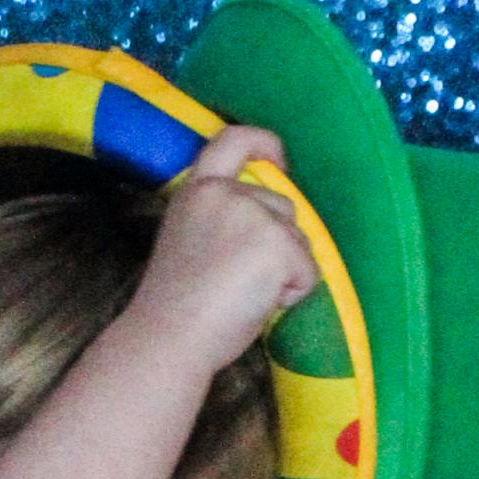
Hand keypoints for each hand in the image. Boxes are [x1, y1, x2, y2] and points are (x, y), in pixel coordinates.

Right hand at [123, 125, 318, 375]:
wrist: (169, 338)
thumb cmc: (175, 306)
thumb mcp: (191, 240)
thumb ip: (222, 221)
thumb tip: (267, 232)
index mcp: (198, 191)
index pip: (233, 140)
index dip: (263, 143)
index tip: (278, 161)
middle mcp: (227, 194)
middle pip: (282, 206)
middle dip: (278, 242)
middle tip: (241, 281)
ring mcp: (255, 216)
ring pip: (299, 239)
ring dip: (286, 270)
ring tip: (245, 296)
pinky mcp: (278, 246)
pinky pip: (309, 271)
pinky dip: (294, 294)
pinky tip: (260, 306)